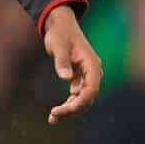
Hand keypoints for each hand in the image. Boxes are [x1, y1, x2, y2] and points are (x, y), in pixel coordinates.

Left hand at [42, 5, 101, 124]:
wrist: (59, 24)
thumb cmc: (59, 33)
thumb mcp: (58, 45)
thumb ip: (62, 61)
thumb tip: (66, 78)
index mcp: (92, 64)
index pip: (92, 88)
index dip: (81, 101)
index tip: (67, 109)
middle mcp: (92, 72)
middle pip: (87, 97)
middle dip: (73, 108)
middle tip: (54, 116)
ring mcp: (86, 76)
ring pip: (81, 98)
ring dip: (70, 109)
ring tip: (53, 119)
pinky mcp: (78, 77)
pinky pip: (75, 95)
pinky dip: (67, 104)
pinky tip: (55, 113)